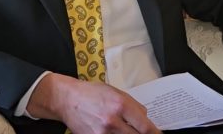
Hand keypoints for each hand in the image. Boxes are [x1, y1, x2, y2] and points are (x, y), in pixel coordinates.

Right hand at [26, 73, 160, 133]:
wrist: (66, 99)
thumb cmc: (90, 93)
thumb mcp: (115, 92)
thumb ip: (132, 105)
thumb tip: (146, 119)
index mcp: (120, 105)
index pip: (145, 127)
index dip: (155, 133)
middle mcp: (112, 121)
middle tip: (144, 133)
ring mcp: (102, 133)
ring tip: (126, 129)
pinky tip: (116, 132)